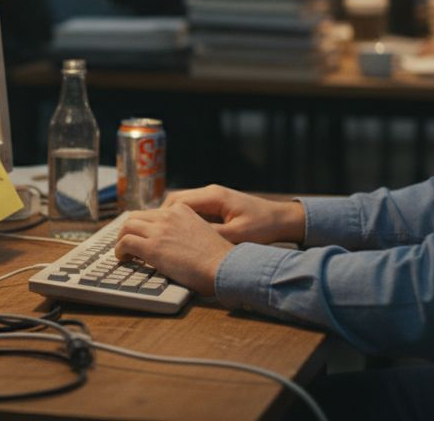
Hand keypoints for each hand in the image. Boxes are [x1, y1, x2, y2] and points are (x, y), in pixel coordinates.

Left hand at [114, 203, 232, 295]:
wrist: (223, 266)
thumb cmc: (218, 258)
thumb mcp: (204, 232)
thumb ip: (187, 230)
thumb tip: (177, 242)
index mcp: (182, 210)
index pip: (153, 212)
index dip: (144, 225)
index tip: (142, 235)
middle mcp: (169, 216)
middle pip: (136, 216)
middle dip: (129, 229)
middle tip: (128, 242)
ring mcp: (159, 230)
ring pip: (127, 226)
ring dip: (122, 238)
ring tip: (124, 251)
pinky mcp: (152, 247)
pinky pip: (125, 242)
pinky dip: (119, 250)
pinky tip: (123, 258)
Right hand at [162, 184, 304, 245]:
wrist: (282, 219)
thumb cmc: (263, 226)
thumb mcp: (237, 234)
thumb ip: (212, 235)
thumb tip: (187, 240)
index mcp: (214, 196)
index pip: (177, 201)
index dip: (161, 216)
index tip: (152, 231)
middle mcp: (211, 193)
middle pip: (175, 201)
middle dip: (162, 217)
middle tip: (151, 235)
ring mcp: (214, 198)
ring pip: (183, 205)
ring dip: (171, 219)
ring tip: (162, 237)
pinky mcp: (217, 205)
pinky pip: (193, 210)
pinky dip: (183, 221)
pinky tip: (180, 236)